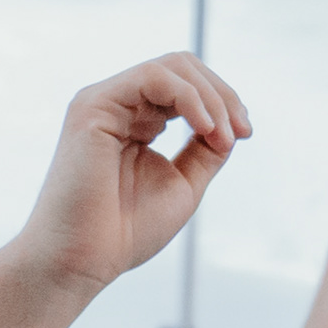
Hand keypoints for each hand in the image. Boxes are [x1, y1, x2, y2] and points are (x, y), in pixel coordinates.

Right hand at [0, 56, 253, 327]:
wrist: (82, 260)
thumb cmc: (125, 231)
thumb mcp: (184, 183)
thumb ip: (206, 149)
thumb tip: (232, 123)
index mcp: (138, 121)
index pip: (187, 86)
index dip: (224, 102)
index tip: (245, 134)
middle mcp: (119, 105)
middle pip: (183, 67)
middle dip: (223, 94)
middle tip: (242, 132)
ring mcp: (104, 102)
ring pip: (172, 67)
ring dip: (211, 97)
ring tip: (223, 137)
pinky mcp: (93, 105)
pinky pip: (152, 77)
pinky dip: (189, 97)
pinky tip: (204, 127)